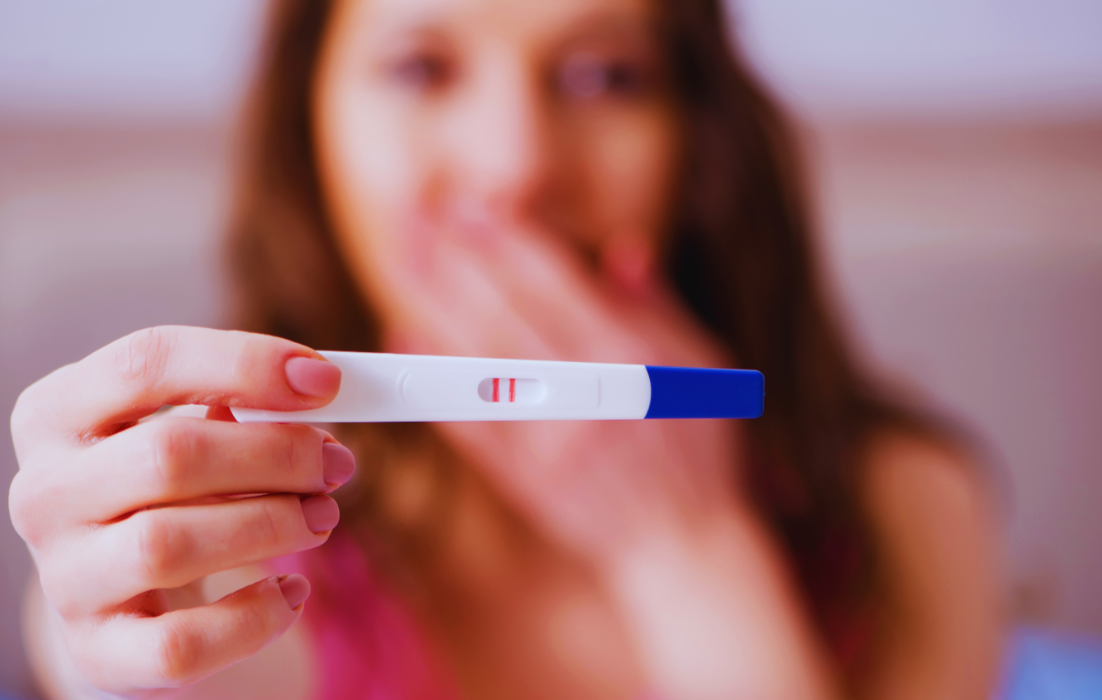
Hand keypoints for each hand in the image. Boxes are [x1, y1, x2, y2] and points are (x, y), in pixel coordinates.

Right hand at [8, 327, 355, 696]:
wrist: (125, 598)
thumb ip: (243, 404)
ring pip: (169, 545)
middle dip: (275, 455)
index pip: (146, 362)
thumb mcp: (190, 431)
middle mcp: (43, 492)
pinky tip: (290, 591)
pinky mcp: (98, 651)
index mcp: (56, 412)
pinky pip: (182, 643)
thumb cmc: (171, 491)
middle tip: (336, 464)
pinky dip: (255, 615)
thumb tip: (319, 391)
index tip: (327, 382)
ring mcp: (64, 577)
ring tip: (321, 518)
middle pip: (168, 455)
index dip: (245, 365)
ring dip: (271, 525)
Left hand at [380, 222, 744, 564]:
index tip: (467, 207)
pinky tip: (404, 342)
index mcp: (631, 358)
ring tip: (399, 263)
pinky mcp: (527, 480)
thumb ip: (659, 309)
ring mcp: (552, 440)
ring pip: (480, 362)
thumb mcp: (702, 368)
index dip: (507, 242)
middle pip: (507, 314)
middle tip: (411, 218)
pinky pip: (472, 424)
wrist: (686, 544)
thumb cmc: (700, 447)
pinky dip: (436, 383)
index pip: (556, 284)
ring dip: (434, 309)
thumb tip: (621, 251)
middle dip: (456, 262)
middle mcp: (586, 394)